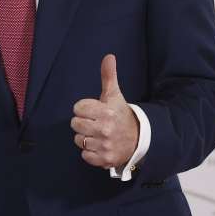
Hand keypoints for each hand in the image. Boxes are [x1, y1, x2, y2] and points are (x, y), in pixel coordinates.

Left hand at [71, 54, 138, 169]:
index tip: (95, 110)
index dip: (85, 108)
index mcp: (106, 111)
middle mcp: (105, 129)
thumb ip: (108, 76)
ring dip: (86, 138)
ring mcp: (105, 145)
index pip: (78, 108)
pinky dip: (90, 152)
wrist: (139, 138)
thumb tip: (108, 56)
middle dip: (83, 122)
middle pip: (75, 124)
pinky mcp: (104, 159)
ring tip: (98, 134)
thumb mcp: (114, 95)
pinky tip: (100, 145)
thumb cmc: (121, 114)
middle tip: (96, 122)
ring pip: (78, 140)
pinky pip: (84, 155)